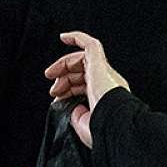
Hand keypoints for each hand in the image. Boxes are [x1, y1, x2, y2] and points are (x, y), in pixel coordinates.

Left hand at [44, 31, 130, 148]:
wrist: (116, 125)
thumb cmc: (104, 129)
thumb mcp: (83, 124)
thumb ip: (74, 113)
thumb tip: (65, 103)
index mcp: (107, 96)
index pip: (86, 85)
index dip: (68, 89)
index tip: (57, 98)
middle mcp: (109, 82)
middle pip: (83, 71)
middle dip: (64, 77)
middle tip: (52, 89)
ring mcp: (105, 72)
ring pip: (83, 59)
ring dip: (63, 64)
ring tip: (50, 73)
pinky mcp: (100, 65)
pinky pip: (90, 44)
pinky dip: (77, 38)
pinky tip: (63, 37)